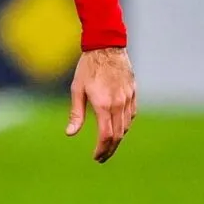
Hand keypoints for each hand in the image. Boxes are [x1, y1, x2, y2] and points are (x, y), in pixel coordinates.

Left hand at [66, 46, 136, 162]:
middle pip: (118, 135)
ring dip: (117, 139)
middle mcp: (118, 104)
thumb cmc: (87, 67)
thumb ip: (76, 113)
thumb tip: (70, 134)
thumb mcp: (77, 89)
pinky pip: (131, 115)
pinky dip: (125, 126)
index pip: (106, 136)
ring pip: (126, 127)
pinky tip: (118, 128)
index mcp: (103, 104)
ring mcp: (128, 99)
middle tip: (101, 157)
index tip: (96, 157)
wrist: (106, 46)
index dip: (101, 150)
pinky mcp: (133, 93)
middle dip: (110, 149)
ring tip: (108, 145)